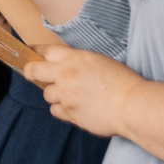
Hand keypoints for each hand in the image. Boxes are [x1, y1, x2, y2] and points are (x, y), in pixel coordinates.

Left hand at [24, 43, 141, 136]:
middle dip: (31, 72)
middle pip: (33, 71)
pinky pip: (55, 110)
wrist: (133, 105)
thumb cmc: (123, 82)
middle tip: (33, 74)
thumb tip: (61, 65)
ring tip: (73, 96)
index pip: (45, 50)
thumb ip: (77, 61)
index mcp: (74, 58)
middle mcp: (65, 75)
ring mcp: (65, 95)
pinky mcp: (68, 113)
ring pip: (46, 94)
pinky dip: (62, 110)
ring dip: (56, 95)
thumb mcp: (99, 61)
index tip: (32, 53)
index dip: (36, 52)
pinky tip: (76, 108)